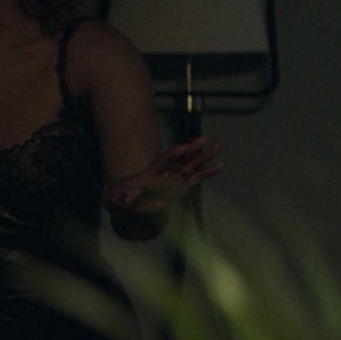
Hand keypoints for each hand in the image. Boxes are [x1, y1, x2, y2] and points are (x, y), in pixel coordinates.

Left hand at [107, 137, 224, 215]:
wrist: (129, 200)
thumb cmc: (123, 199)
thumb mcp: (120, 200)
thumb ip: (123, 199)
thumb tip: (124, 200)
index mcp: (151, 174)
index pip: (164, 161)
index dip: (173, 154)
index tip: (183, 147)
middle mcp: (165, 172)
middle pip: (180, 159)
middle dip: (192, 150)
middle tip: (204, 139)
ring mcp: (175, 177)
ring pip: (191, 164)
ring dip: (204, 156)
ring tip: (217, 145)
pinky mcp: (182, 184)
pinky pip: (197, 177)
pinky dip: (208, 172)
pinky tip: (221, 165)